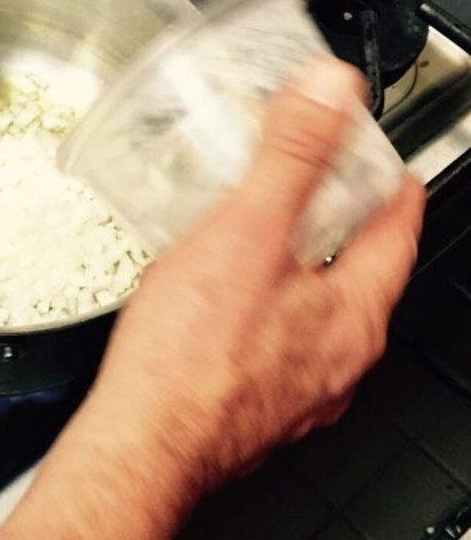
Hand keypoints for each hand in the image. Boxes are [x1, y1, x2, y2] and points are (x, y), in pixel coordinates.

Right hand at [84, 56, 424, 500]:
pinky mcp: (254, 410)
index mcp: (355, 315)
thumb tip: (330, 92)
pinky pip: (272, 348)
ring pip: (313, 314)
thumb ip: (292, 156)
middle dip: (335, 223)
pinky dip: (258, 315)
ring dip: (294, 272)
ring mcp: (299, 392)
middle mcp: (340, 360)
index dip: (389, 180)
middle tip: (307, 184)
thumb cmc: (190, 361)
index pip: (400, 229)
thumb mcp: (246, 233)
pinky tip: (216, 305)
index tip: (376, 155)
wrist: (140, 447)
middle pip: (359, 272)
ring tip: (253, 237)